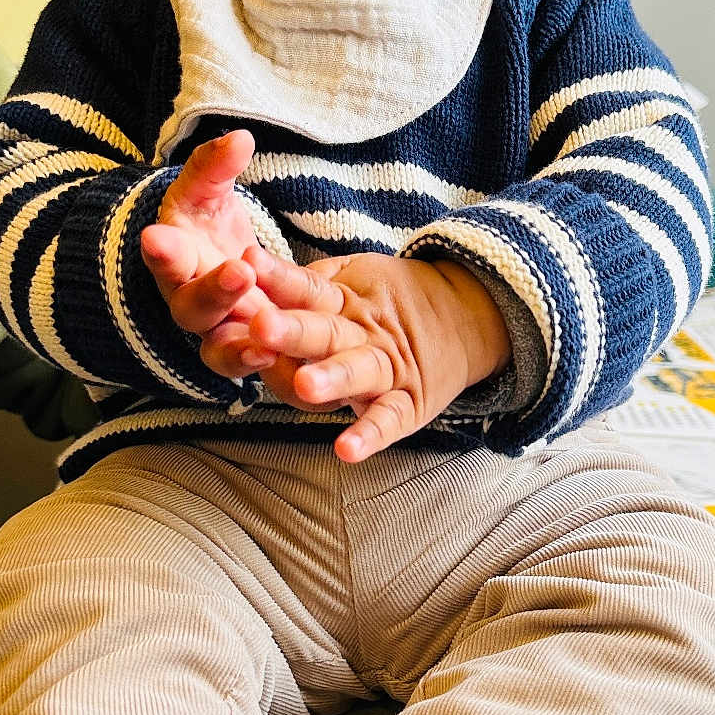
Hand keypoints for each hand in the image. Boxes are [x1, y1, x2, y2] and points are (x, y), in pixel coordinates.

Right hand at [139, 130, 270, 374]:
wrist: (213, 264)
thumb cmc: (204, 224)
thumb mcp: (207, 190)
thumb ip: (216, 167)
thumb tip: (241, 138)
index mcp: (176, 258)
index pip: (164, 255)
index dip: (162, 251)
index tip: (156, 238)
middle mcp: (190, 303)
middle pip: (192, 309)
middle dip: (213, 292)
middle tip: (239, 273)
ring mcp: (218, 335)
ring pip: (219, 352)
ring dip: (239, 350)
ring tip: (262, 345)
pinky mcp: (247, 356)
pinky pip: (254, 371)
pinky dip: (267, 372)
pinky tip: (288, 366)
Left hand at [243, 247, 510, 461]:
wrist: (466, 316)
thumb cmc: (390, 301)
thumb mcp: (355, 276)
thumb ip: (309, 282)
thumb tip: (252, 277)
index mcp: (342, 300)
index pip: (307, 287)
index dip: (278, 278)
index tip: (247, 264)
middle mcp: (362, 333)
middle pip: (325, 331)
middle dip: (293, 331)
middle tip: (262, 327)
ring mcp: (387, 368)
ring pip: (357, 372)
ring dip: (332, 378)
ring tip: (306, 384)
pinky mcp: (408, 403)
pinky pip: (389, 420)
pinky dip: (371, 435)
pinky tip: (346, 450)